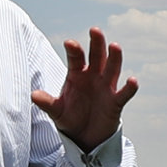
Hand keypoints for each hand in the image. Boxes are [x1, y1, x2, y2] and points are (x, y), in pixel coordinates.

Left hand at [31, 27, 138, 152]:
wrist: (84, 136)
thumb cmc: (69, 117)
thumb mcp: (56, 111)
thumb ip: (47, 103)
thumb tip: (33, 95)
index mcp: (77, 74)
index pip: (76, 58)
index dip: (73, 50)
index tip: (70, 43)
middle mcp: (93, 76)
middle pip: (96, 56)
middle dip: (96, 43)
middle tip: (95, 30)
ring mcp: (106, 87)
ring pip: (112, 68)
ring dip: (114, 58)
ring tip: (115, 46)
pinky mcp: (115, 101)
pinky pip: (124, 93)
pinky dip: (129, 87)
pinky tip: (132, 80)